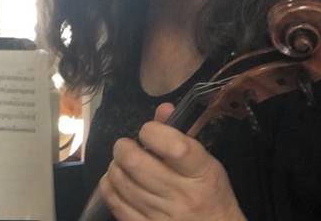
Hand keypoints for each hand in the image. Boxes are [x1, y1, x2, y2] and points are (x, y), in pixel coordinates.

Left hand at [97, 103, 244, 220]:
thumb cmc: (210, 195)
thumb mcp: (205, 163)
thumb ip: (181, 136)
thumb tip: (163, 109)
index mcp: (201, 174)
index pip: (173, 147)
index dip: (152, 132)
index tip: (149, 132)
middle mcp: (182, 196)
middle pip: (135, 162)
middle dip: (123, 147)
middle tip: (128, 148)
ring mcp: (162, 216)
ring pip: (119, 180)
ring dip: (116, 166)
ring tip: (124, 165)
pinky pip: (114, 202)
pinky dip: (110, 187)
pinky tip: (118, 183)